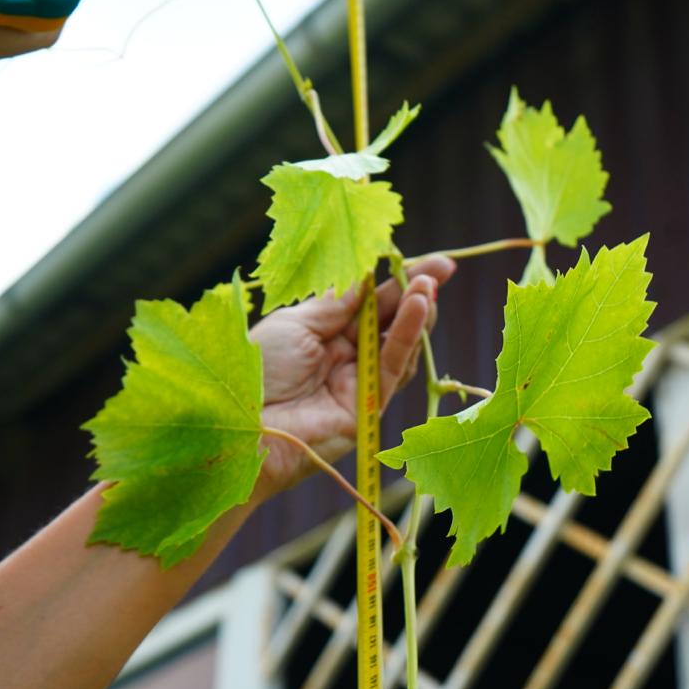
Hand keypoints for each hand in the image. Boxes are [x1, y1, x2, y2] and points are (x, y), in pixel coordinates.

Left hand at [250, 257, 454, 500]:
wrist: (245, 426)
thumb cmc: (260, 368)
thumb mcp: (298, 322)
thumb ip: (340, 303)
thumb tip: (370, 275)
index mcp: (322, 332)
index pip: (368, 301)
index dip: (395, 281)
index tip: (429, 262)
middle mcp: (344, 355)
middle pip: (389, 320)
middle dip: (415, 293)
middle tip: (442, 270)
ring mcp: (359, 381)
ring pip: (399, 343)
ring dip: (417, 312)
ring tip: (429, 287)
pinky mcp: (370, 405)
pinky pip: (395, 366)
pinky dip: (409, 336)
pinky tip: (419, 308)